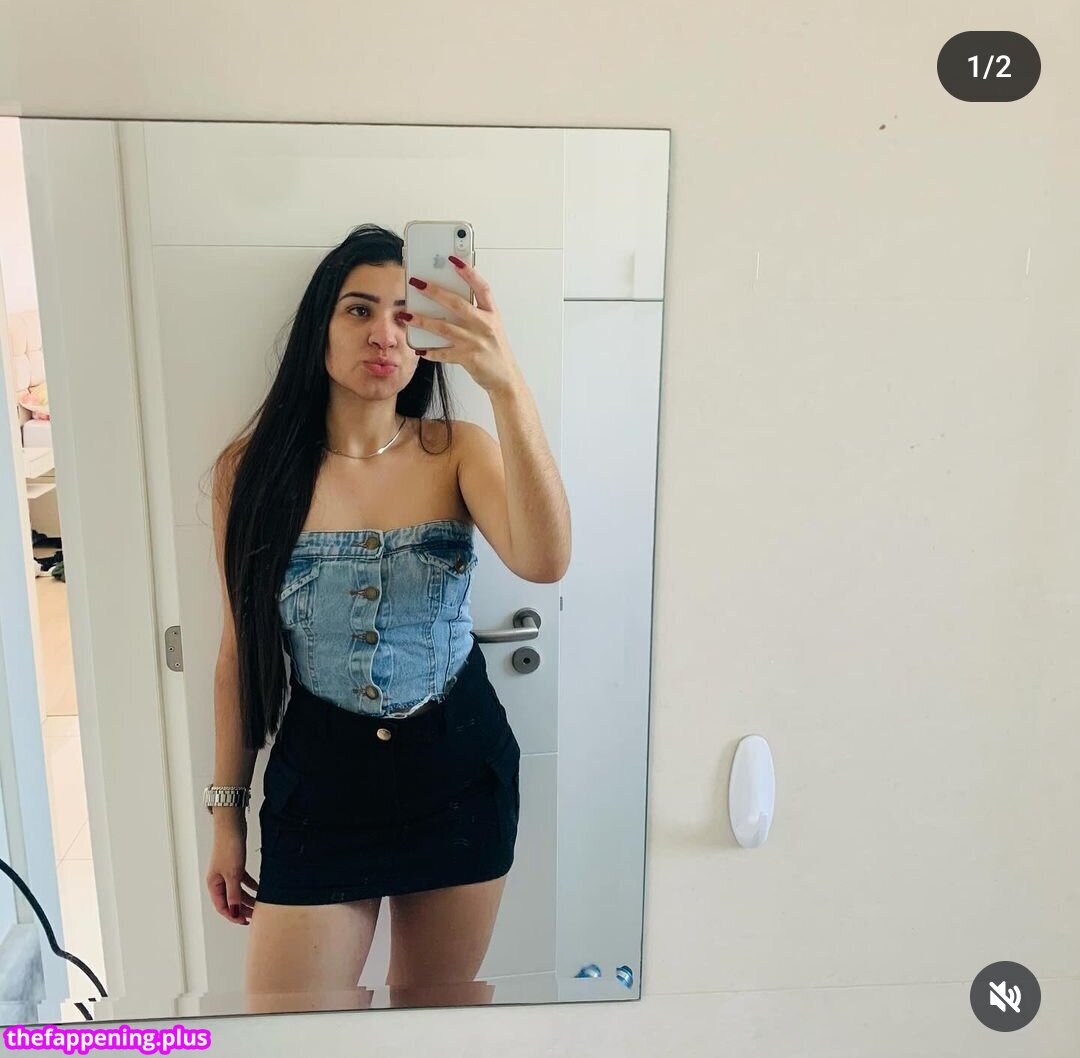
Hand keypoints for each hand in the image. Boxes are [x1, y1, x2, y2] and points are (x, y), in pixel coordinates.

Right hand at [206, 820, 257, 924]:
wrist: (232, 824)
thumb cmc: (229, 847)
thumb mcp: (233, 874)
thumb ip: (233, 895)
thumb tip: (234, 912)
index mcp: (213, 884)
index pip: (222, 907)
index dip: (233, 916)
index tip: (246, 922)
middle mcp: (218, 880)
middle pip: (230, 900)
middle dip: (242, 909)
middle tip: (255, 916)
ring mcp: (227, 872)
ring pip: (237, 891)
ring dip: (247, 898)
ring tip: (259, 905)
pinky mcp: (235, 864)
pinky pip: (242, 880)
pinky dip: (250, 885)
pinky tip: (260, 888)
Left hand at [395, 257, 521, 394]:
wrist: (505, 377)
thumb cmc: (495, 350)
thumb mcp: (490, 326)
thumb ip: (474, 312)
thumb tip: (447, 299)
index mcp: (491, 314)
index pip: (482, 288)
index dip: (469, 272)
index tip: (454, 259)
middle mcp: (485, 325)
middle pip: (457, 304)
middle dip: (435, 292)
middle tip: (417, 283)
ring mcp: (476, 342)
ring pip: (445, 328)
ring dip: (423, 321)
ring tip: (407, 316)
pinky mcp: (468, 358)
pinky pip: (444, 353)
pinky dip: (431, 351)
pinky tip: (420, 349)